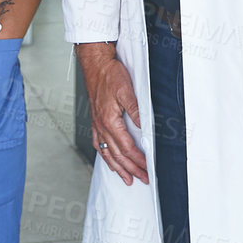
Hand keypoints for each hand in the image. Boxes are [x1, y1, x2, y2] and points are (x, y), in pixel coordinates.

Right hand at [78, 44, 147, 186]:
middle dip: (131, 169)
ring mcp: (97, 124)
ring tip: (126, 178)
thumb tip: (145, 127)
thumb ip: (136, 109)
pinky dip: (105, 156)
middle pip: (117, 155)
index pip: (127, 147)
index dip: (138, 160)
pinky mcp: (96, 121)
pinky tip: (109, 160)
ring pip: (107, 153)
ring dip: (118, 167)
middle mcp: (101, 126)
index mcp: (109, 120)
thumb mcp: (126, 90)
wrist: (95, 64)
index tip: (148, 168)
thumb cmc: (109, 74)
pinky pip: (99, 144)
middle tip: (142, 178)